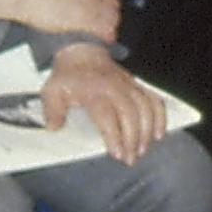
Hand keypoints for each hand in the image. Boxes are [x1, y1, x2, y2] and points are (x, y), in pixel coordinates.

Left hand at [39, 45, 163, 163]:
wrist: (82, 53)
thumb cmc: (69, 77)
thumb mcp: (52, 92)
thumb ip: (52, 111)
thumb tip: (54, 128)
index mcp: (92, 90)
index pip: (106, 115)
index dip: (113, 135)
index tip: (116, 153)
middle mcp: (113, 87)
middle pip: (130, 113)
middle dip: (133, 139)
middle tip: (130, 158)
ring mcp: (128, 85)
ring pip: (145, 108)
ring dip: (146, 131)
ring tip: (142, 150)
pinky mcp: (137, 85)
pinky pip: (154, 99)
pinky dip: (159, 116)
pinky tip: (159, 133)